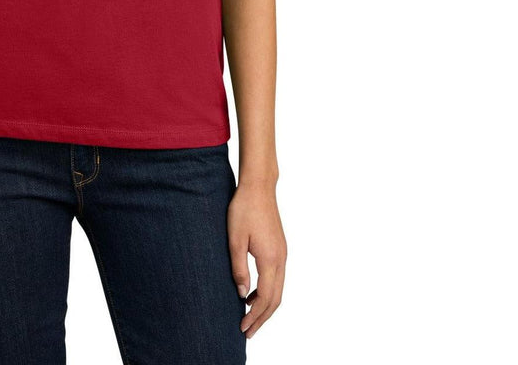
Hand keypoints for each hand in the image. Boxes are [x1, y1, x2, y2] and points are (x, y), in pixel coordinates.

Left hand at [227, 181, 285, 339]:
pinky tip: (252, 293)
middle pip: (276, 299)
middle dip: (262, 318)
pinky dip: (267, 291)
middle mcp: (281, 259)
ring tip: (249, 316)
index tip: (243, 328)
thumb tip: (242, 295)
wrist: (259, 186)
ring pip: (278, 289)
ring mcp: (282, 253)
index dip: (255, 316)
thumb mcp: (235, 239)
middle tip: (247, 331)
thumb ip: (239, 268)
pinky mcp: (279, 247)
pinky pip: (277, 277)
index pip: (266, 298)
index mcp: (270, 259)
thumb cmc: (244, 209)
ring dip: (265, 305)